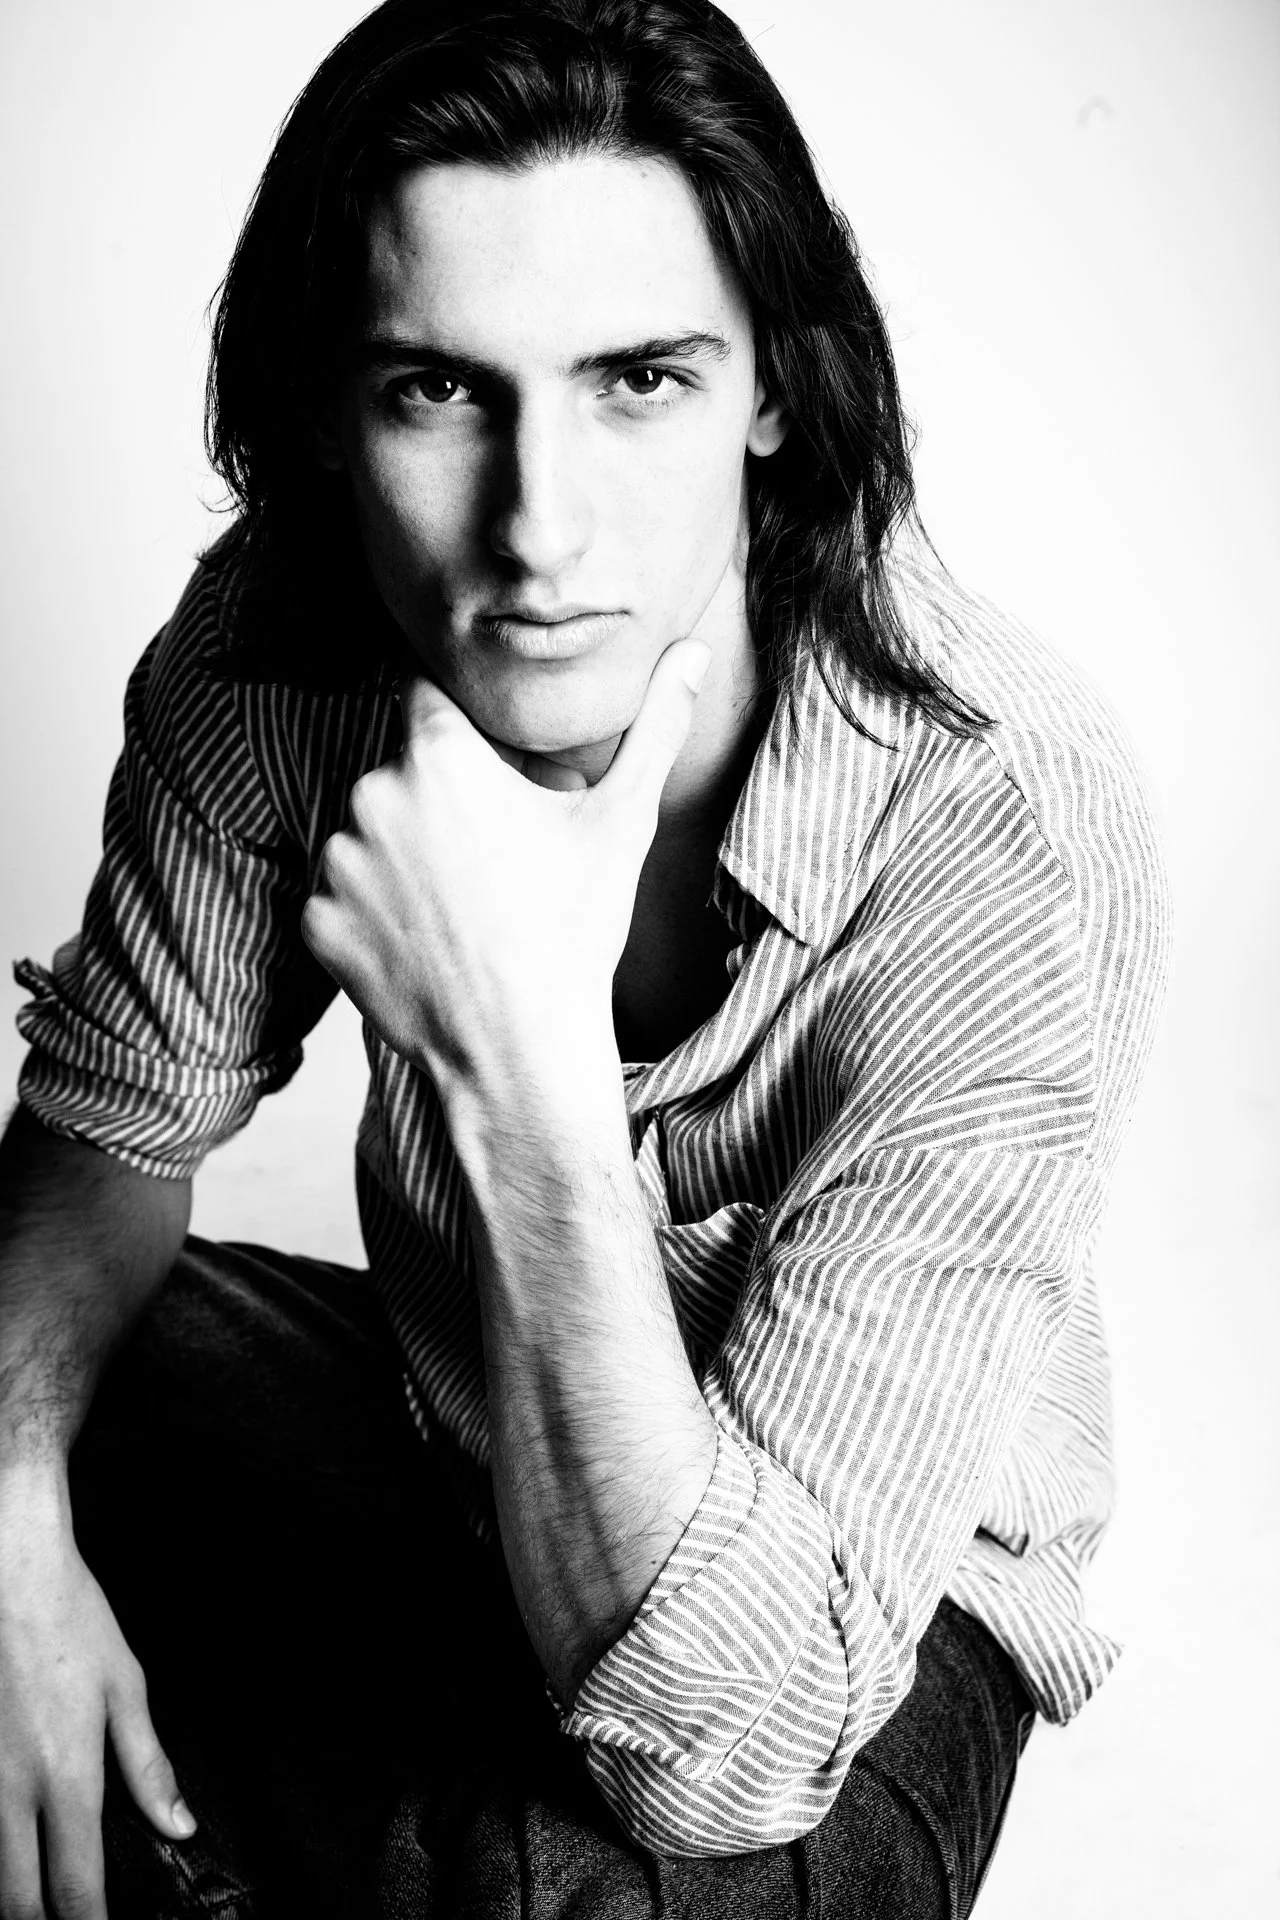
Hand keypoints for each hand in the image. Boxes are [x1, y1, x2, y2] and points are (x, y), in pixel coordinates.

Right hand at [0, 1481, 193, 1919]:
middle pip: (17, 1898)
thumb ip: (148, 1766)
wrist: (9, 1570)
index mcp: (67, 1775)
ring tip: (41, 1891)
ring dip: (14, 1890)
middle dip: (43, 1919)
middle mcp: (12, 1789)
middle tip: (70, 1914)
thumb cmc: (70, 1619)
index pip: (77, 1882)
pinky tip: (11, 1845)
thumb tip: (178, 1825)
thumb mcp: (125, 1686)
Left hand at [301, 637, 710, 1105]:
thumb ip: (654, 727)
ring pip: (371, 835)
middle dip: (440, 802)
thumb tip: (692, 651)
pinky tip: (430, 943)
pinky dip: (377, 914)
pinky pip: (344, 898)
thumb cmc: (573, 931)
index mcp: (439, 755)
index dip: (460, 725)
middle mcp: (372, 795)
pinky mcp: (318, 921)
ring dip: (404, 856)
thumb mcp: (621, 822)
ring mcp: (338, 862)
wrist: (521, 1050)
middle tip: (494, 859)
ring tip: (465, 908)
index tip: (484, 761)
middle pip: (403, 772)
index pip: (428, 694)